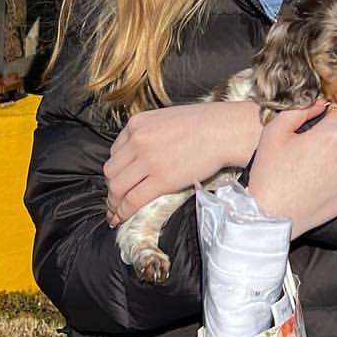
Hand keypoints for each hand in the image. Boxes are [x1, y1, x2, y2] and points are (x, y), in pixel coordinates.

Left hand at [103, 100, 261, 224]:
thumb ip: (150, 132)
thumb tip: (144, 152)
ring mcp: (147, 160)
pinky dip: (123, 212)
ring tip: (116, 212)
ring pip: (117, 187)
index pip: (115, 152)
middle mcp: (137, 140)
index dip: (116, 170)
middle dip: (111, 188)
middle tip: (115, 199)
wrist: (225, 130)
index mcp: (137, 124)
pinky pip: (132, 200)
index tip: (119, 180)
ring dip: (114, 203)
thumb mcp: (167, 118)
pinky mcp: (161, 180)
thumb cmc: (205, 123)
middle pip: (111, 171)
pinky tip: (121, 218)